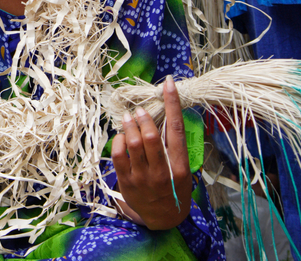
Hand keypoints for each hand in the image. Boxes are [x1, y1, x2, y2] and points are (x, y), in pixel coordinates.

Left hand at [111, 75, 191, 229]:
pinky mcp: (126, 182)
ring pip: (133, 143)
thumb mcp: (182, 169)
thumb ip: (174, 145)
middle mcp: (161, 172)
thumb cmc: (175, 187)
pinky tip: (121, 136)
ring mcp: (142, 178)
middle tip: (140, 110)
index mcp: (179, 166)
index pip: (176, 129)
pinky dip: (118, 140)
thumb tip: (165, 113)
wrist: (164, 217)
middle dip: (144, 117)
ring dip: (130, 125)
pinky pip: (118, 154)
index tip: (168, 84)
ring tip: (129, 117)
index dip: (172, 103)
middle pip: (151, 136)